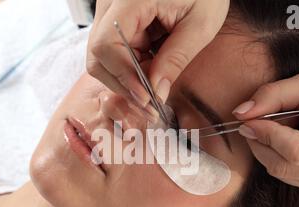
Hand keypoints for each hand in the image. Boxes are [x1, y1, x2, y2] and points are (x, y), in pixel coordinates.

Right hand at [86, 0, 229, 106]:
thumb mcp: (200, 24)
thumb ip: (176, 59)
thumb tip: (156, 92)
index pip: (106, 44)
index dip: (123, 76)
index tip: (146, 97)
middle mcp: (111, 4)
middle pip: (98, 55)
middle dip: (123, 84)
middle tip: (150, 104)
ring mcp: (111, 13)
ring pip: (104, 58)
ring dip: (127, 79)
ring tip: (155, 88)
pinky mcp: (117, 21)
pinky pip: (115, 52)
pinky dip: (131, 69)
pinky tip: (151, 72)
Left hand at [233, 66, 298, 192]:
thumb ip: (274, 94)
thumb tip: (240, 114)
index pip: (296, 150)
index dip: (266, 136)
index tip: (249, 121)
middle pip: (285, 167)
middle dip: (260, 145)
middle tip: (254, 125)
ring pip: (284, 175)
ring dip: (268, 152)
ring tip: (280, 129)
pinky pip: (291, 179)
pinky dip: (279, 160)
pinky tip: (289, 142)